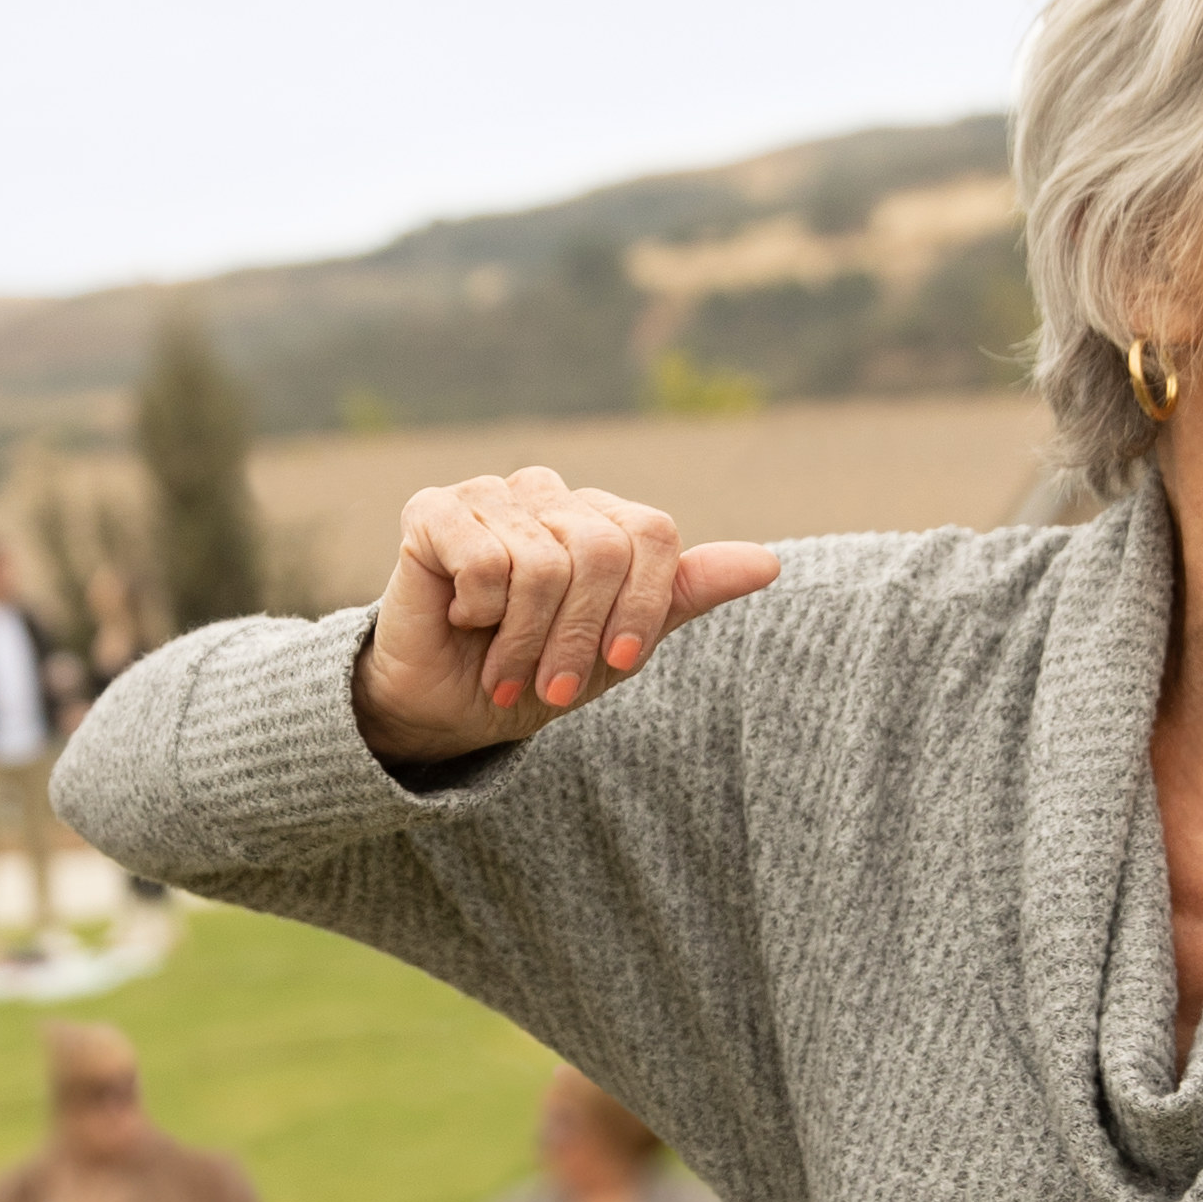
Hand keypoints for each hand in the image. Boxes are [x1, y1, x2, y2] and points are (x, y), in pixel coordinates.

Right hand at [351, 469, 778, 762]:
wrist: (444, 708)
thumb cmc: (533, 672)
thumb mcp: (620, 645)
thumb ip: (683, 596)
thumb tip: (768, 563)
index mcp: (598, 516)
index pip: (653, 535)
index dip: (641, 605)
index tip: (620, 661)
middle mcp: (548, 492)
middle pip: (602, 551)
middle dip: (578, 638)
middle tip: (551, 686)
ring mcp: (491, 493)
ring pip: (543, 564)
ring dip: (524, 640)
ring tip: (504, 668)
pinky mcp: (434, 509)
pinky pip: (485, 561)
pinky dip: (478, 611)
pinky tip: (461, 618)